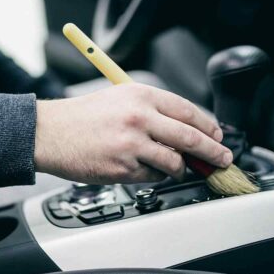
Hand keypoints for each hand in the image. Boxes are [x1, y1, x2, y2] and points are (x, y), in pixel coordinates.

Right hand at [34, 83, 232, 183]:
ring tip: (172, 166)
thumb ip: (153, 110)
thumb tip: (186, 129)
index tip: (218, 137)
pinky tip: (142, 168)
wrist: (51, 132)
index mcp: (141, 95)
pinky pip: (153, 177)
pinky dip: (154, 176)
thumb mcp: (121, 98)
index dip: (209, 127)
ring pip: (174, 162)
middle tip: (222, 160)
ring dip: (179, 168)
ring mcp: (132, 144)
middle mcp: (140, 118)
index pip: (189, 111)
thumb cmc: (84, 116)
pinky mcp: (123, 168)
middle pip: (191, 138)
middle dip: (213, 152)